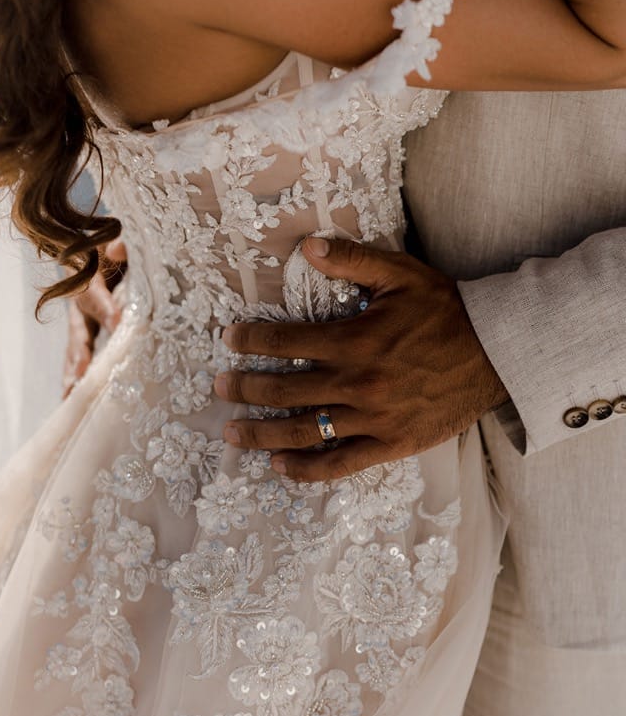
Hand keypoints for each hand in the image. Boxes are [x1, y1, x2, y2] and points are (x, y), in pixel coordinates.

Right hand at [63, 239, 127, 396]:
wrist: (94, 247)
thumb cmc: (111, 245)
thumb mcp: (115, 238)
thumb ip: (120, 242)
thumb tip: (117, 249)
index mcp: (87, 277)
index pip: (95, 294)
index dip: (105, 308)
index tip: (118, 323)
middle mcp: (79, 302)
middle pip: (78, 329)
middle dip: (82, 351)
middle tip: (83, 373)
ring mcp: (80, 320)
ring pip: (75, 348)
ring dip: (74, 371)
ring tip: (70, 395)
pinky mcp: (85, 332)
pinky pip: (79, 355)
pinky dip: (77, 376)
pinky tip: (74, 398)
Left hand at [215, 237, 508, 480]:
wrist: (496, 354)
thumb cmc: (447, 311)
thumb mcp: (402, 275)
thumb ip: (352, 259)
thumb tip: (307, 246)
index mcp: (355, 340)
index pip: (285, 343)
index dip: (251, 342)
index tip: (229, 341)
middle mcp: (357, 383)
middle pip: (284, 391)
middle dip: (244, 389)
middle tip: (218, 388)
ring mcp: (372, 418)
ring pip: (304, 431)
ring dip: (262, 434)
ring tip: (232, 434)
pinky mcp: (390, 444)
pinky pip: (341, 464)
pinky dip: (307, 470)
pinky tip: (280, 468)